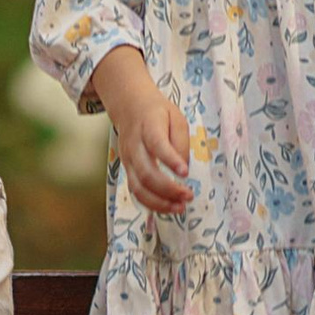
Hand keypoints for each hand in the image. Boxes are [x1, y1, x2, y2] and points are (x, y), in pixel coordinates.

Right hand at [109, 84, 191, 214]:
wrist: (129, 106)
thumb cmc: (157, 112)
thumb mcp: (176, 117)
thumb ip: (181, 142)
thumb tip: (183, 170)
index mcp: (149, 127)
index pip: (157, 145)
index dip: (170, 160)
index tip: (185, 173)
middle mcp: (134, 146)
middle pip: (146, 172)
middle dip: (168, 189)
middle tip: (188, 195)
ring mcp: (128, 160)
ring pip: (138, 187)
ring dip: (159, 202)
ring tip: (179, 207)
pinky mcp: (126, 169)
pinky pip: (136, 191)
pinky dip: (151, 203)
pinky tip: (167, 207)